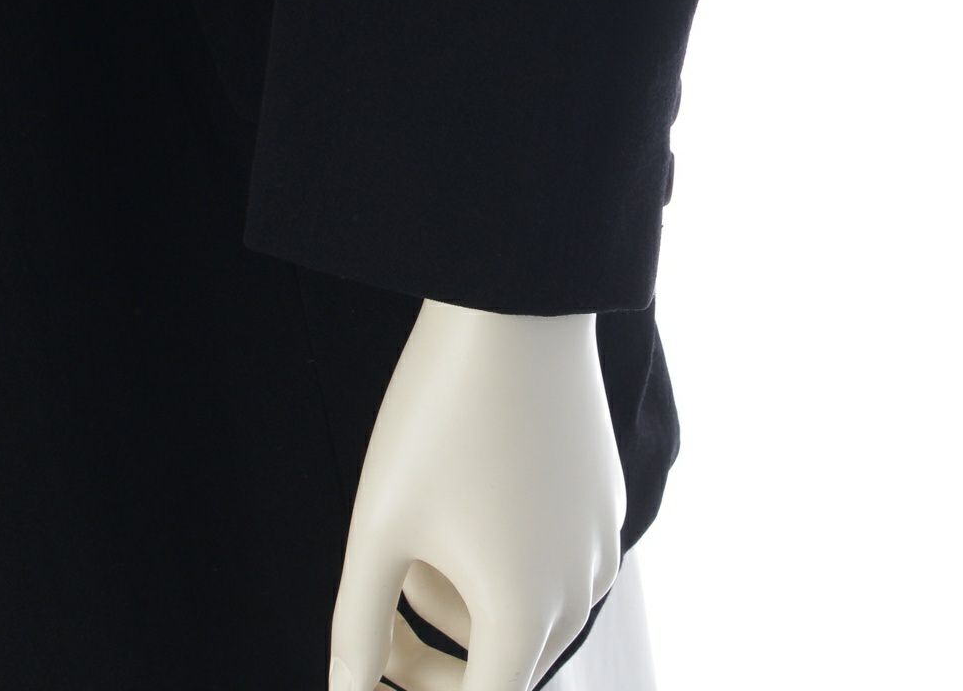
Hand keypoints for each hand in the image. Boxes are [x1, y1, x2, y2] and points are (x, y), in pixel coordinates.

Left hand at [328, 297, 625, 690]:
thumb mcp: (381, 525)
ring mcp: (601, 540)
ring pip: (527, 611)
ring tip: (415, 539)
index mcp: (525, 610)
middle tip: (376, 627)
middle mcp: (580, 588)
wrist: (516, 309)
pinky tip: (465, 502)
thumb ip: (358, 627)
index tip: (378, 677)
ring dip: (464, 603)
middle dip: (430, 660)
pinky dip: (505, 559)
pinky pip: (554, 561)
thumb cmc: (441, 414)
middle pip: (502, 667)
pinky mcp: (604, 499)